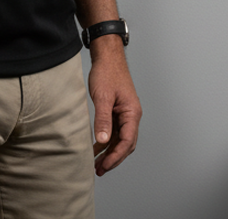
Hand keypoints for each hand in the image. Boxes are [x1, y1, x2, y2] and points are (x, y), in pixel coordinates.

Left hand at [87, 44, 140, 175]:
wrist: (107, 56)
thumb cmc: (107, 73)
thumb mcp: (103, 97)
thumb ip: (103, 120)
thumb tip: (102, 141)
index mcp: (132, 112)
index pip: (127, 141)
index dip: (116, 156)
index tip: (104, 166)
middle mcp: (131, 115)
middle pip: (126, 144)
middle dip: (114, 159)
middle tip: (99, 170)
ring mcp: (124, 114)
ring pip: (120, 139)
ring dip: (110, 153)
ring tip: (96, 166)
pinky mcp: (116, 111)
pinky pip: (114, 131)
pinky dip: (106, 142)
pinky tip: (95, 149)